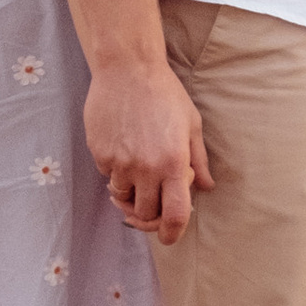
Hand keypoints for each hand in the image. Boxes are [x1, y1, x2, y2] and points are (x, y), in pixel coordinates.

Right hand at [84, 57, 214, 243]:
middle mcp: (146, 168)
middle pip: (145, 214)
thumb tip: (206, 187)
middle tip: (151, 202)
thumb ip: (198, 159)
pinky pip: (107, 175)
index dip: (172, 234)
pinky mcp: (100, 152)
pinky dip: (115, 171)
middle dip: (149, 214)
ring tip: (136, 172)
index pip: (175, 216)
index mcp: (173, 163)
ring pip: (122, 198)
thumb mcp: (190, 123)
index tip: (169, 237)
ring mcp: (119, 162)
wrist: (127, 68)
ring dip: (130, 193)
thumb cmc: (164, 92)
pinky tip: (122, 147)